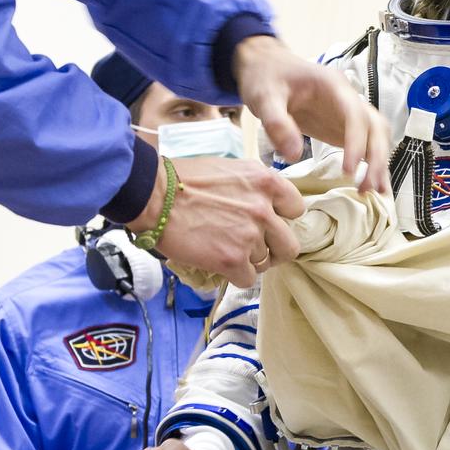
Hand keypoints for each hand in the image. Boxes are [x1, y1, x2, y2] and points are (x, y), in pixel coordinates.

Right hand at [127, 154, 304, 288]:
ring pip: (265, 263)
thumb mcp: (231, 170)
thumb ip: (254, 188)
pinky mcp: (232, 260)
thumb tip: (265, 207)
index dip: (282, 218)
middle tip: (258, 250)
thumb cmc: (185, 179)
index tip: (270, 222)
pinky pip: (247, 279)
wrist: (154, 194)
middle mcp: (264, 209)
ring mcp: (250, 236)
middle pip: (290, 244)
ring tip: (227, 252)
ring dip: (248, 261)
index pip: (296, 209)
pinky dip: (235, 276)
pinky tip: (219, 264)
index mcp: (266, 182)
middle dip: (275, 250)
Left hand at [233, 36, 389, 194]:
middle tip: (365, 187)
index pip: (355, 114)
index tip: (348, 170)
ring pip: (376, 136)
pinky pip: (365, 145)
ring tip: (372, 192)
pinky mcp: (343, 127)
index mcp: (333, 85)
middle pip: (375, 127)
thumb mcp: (264, 97)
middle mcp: (348, 98)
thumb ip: (277, 124)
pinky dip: (371, 165)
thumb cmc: (266, 77)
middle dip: (375, 157)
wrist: (266, 67)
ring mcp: (348, 113)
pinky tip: (371, 185)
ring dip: (378, 163)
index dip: (356, 142)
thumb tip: (294, 155)